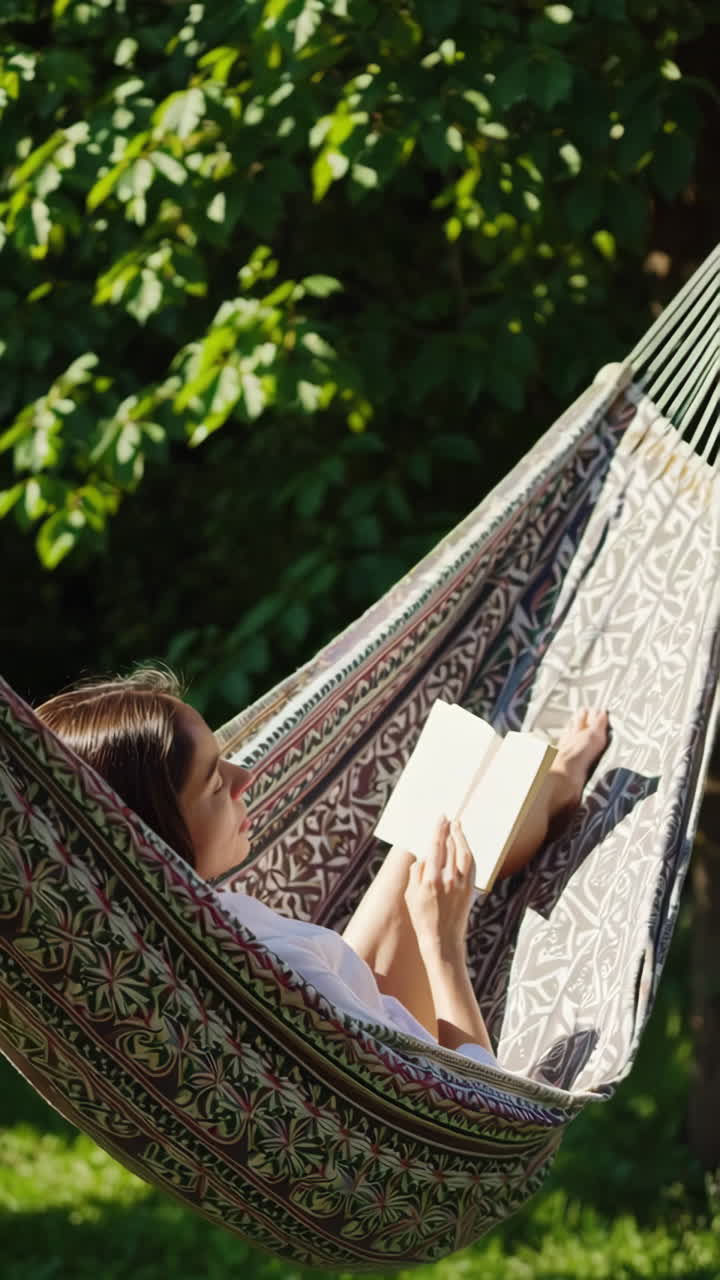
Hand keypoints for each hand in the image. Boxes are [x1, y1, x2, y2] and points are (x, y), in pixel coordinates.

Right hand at [404, 815, 475, 952]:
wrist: (442, 939)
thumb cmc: (422, 918)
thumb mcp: (410, 896)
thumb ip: (415, 873)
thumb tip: (424, 857)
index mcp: (430, 879)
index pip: (436, 846)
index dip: (439, 830)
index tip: (441, 818)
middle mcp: (447, 879)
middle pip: (451, 846)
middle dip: (450, 831)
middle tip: (449, 819)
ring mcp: (461, 884)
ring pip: (464, 853)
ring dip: (461, 838)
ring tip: (458, 827)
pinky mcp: (469, 889)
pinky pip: (471, 865)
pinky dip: (468, 852)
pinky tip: (465, 846)